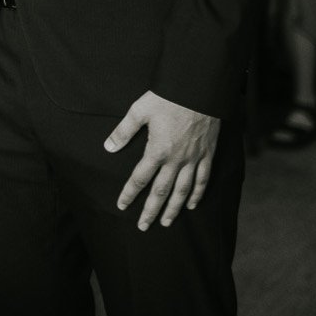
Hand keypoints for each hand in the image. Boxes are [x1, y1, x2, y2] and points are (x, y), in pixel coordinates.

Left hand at [105, 91, 220, 230]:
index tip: (121, 206)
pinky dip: (198, 194)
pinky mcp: (207, 154)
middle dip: (150, 210)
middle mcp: (175, 160)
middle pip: (161, 191)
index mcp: (157, 150)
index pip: (139, 179)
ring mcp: (193, 158)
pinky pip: (203, 179)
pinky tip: (192, 205)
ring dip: (174, 209)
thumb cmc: (168, 97)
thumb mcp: (140, 110)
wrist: (199, 89)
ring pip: (183, 190)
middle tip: (143, 227)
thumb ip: (124, 131)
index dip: (129, 194)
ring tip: (166, 222)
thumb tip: (109, 148)